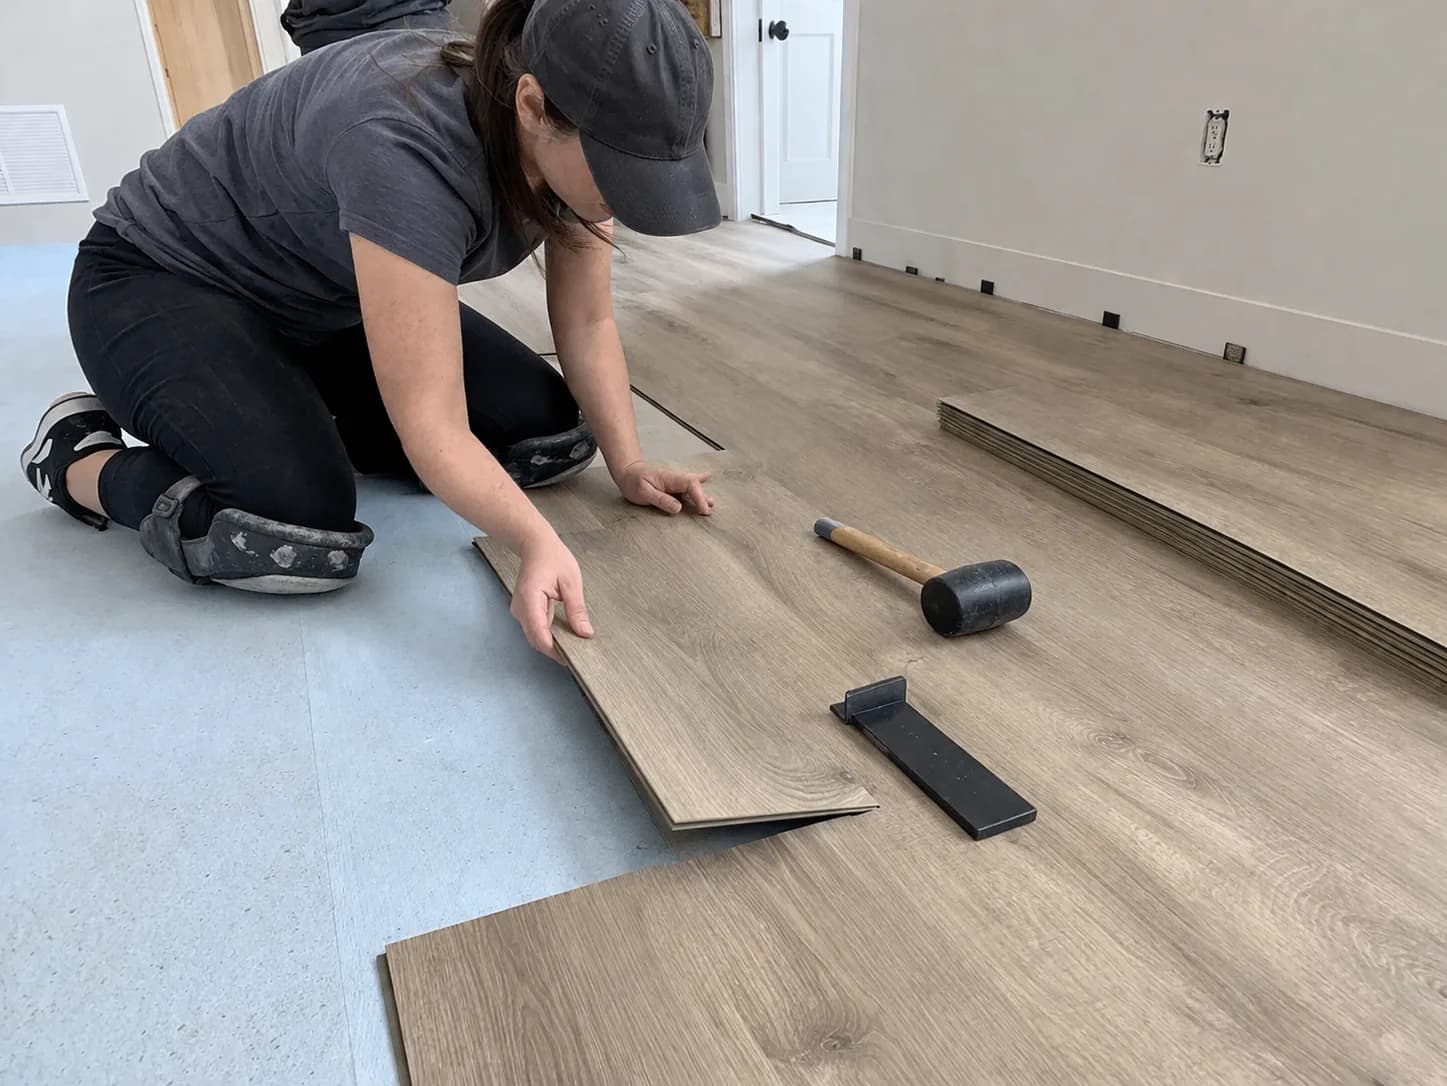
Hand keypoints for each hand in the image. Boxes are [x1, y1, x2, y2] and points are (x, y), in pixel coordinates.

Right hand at [511, 529, 592, 662]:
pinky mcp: (525, 611)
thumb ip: (576, 609)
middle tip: (578, 654)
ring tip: (575, 645)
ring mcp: (521, 610)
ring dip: (553, 643)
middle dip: (555, 649)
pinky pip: (537, 628)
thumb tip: (584, 633)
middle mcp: (520, 608)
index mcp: (530, 598)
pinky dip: (550, 634)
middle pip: (536, 639)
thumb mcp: (571, 582)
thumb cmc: (553, 558)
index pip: (539, 634)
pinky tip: (566, 633)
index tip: (571, 659)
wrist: (536, 546)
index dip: (554, 650)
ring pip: (536, 636)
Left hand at [615, 461, 714, 515]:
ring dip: (702, 494)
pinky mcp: (672, 485)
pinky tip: (707, 477)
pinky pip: (688, 484)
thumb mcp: (643, 492)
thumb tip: (678, 508)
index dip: (699, 497)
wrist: (627, 473)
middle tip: (707, 512)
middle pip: (694, 485)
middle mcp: (674, 479)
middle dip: (703, 498)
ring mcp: (674, 482)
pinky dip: (699, 481)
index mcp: (669, 478)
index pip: (690, 485)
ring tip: (711, 503)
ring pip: (693, 486)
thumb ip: (660, 499)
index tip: (703, 510)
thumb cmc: (633, 481)